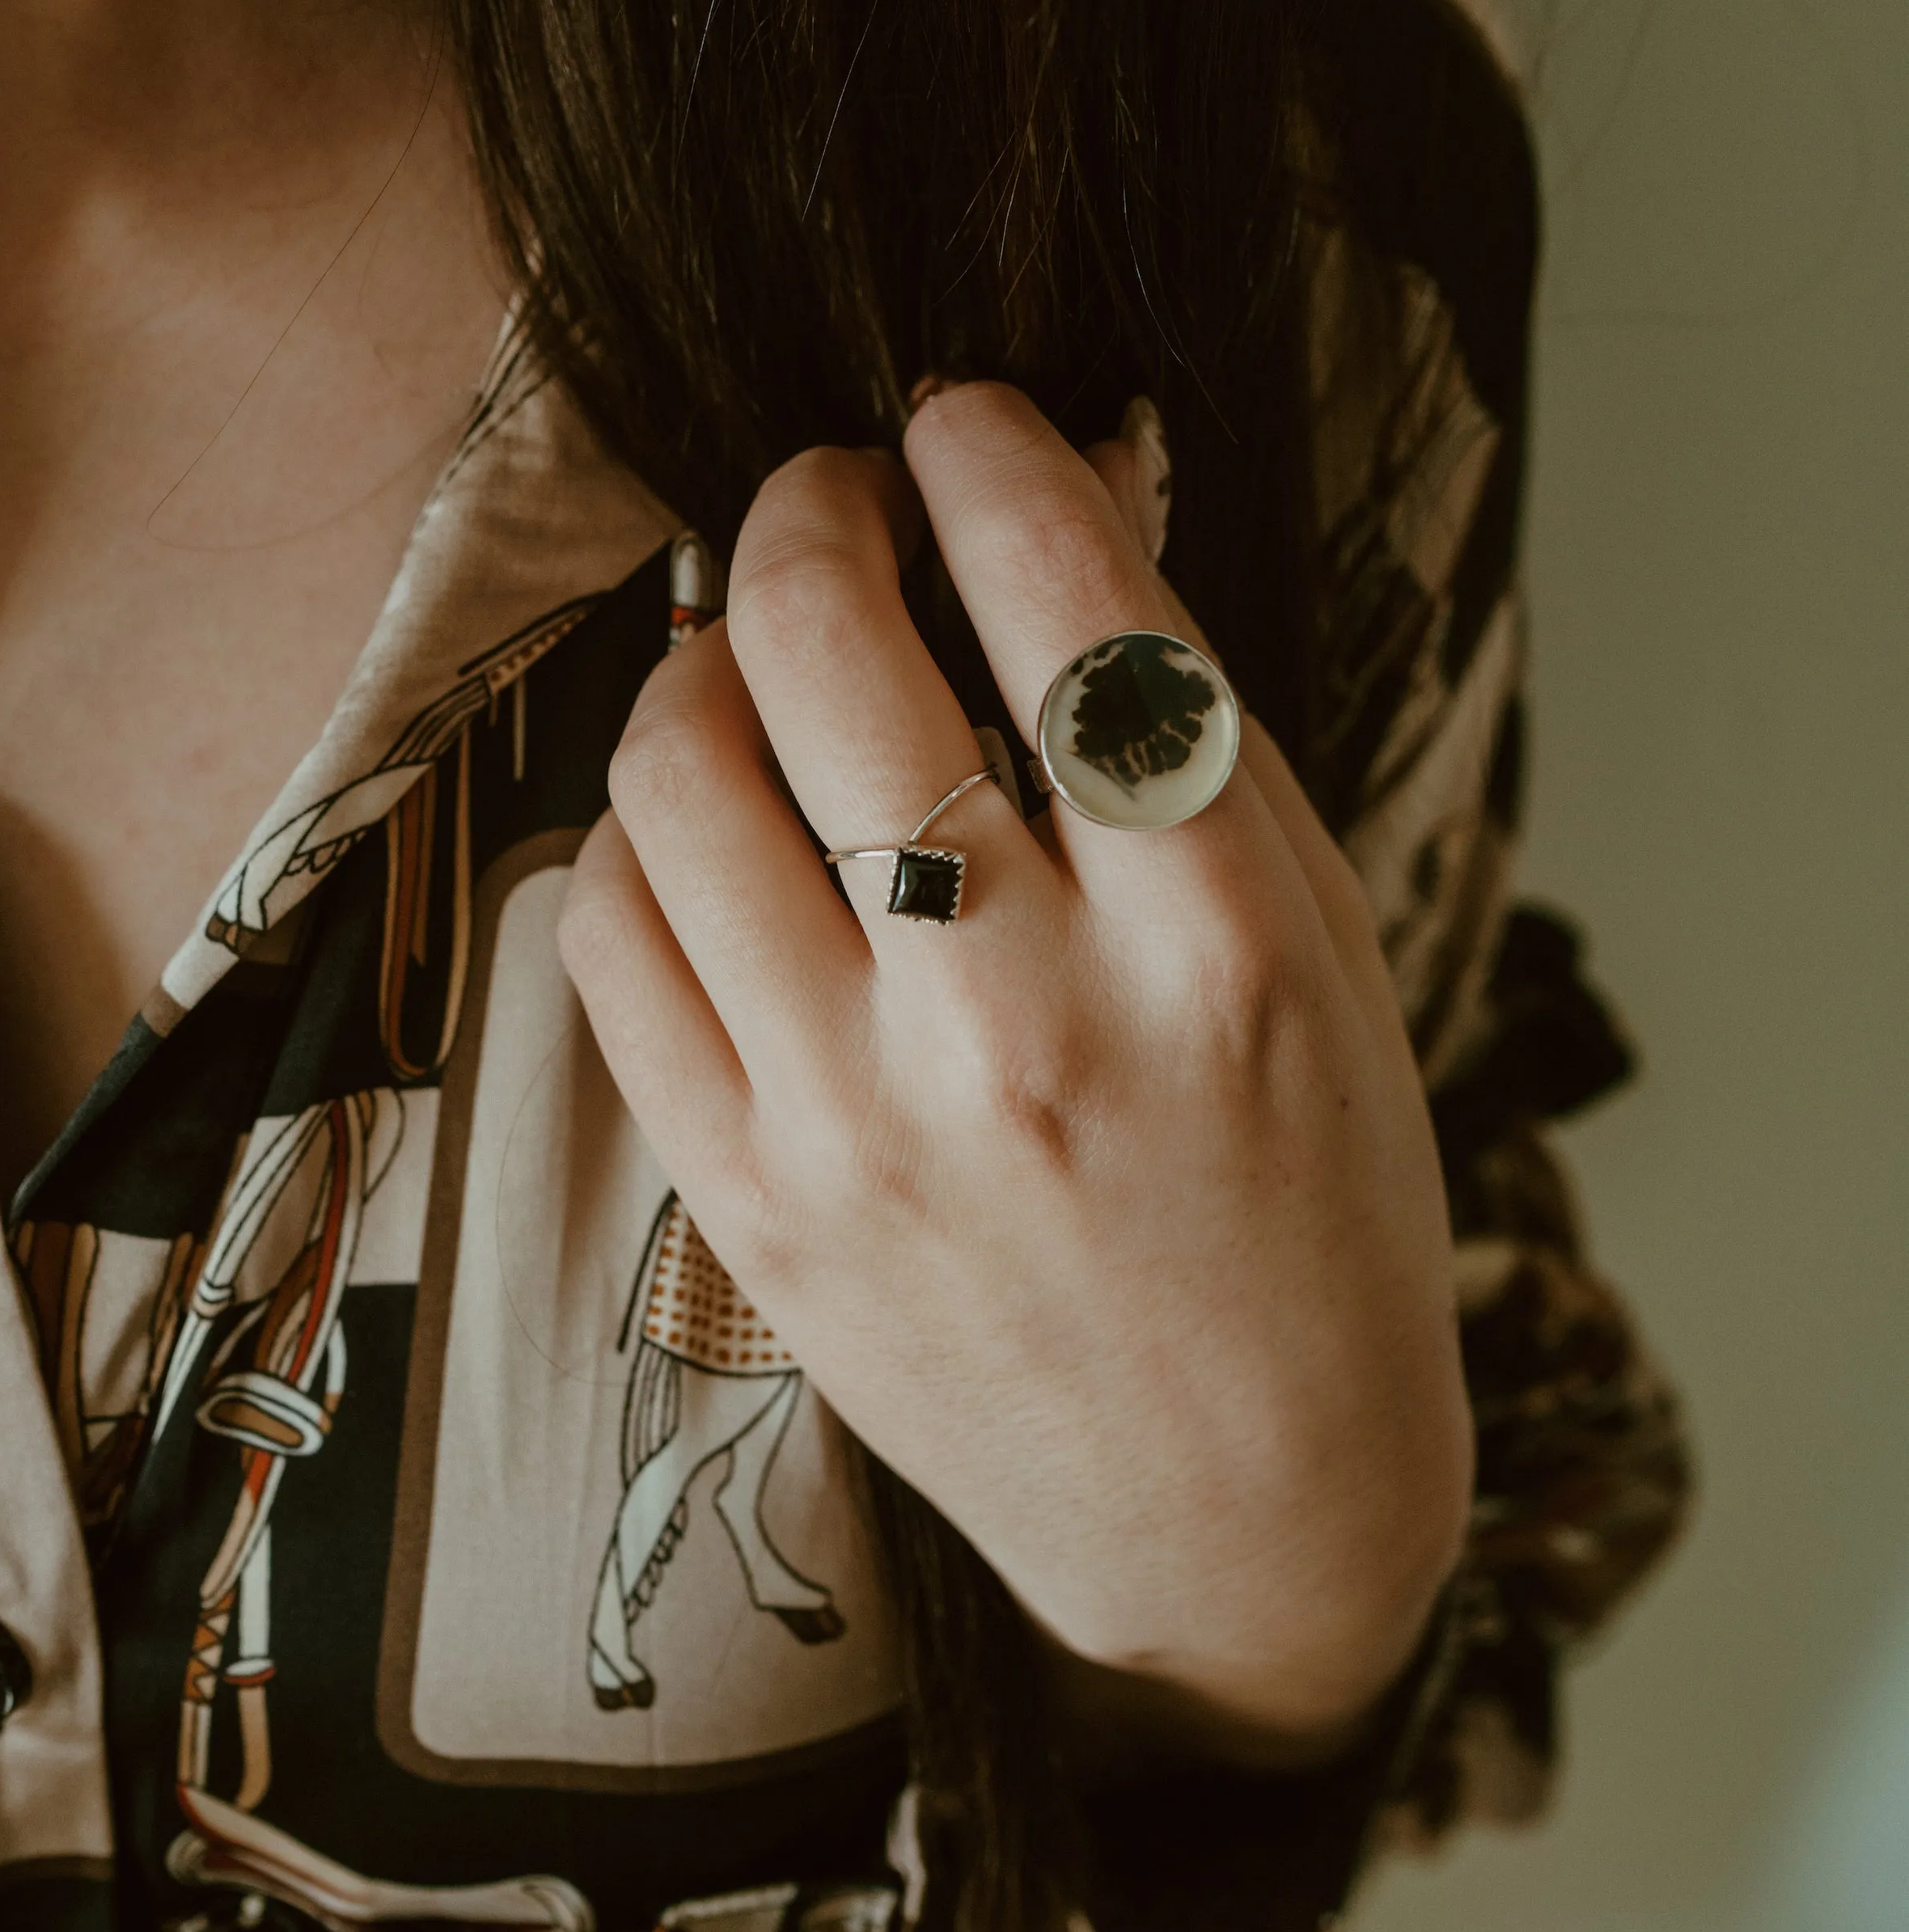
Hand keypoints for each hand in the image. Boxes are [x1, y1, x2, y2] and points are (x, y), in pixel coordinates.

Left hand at [559, 385, 1471, 1751]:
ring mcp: (859, 1124)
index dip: (991, 456)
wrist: (1244, 1512)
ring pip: (680, 771)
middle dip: (814, 506)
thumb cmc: (1315, 1213)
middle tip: (838, 495)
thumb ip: (1189, 731)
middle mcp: (1024, 1023)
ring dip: (707, 655)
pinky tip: (715, 822)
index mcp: (1218, 946)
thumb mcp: (1317, 949)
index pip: (1070, 604)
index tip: (963, 419)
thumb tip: (1079, 498)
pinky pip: (614, 935)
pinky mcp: (747, 1204)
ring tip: (762, 656)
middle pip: (832, 649)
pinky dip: (644, 830)